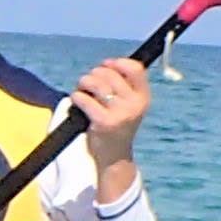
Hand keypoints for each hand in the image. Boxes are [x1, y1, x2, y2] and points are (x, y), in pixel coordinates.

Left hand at [73, 54, 149, 196]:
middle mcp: (135, 104)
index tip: (105, 65)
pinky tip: (77, 102)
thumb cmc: (116, 125)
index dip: (117, 63)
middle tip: (87, 84)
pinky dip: (76, 97)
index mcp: (143, 97)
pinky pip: (84, 99)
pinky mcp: (104, 122)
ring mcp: (121, 114)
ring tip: (81, 90)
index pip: (136, 68)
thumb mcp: (128, 105)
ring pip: (96, 83)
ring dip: (83, 83)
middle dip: (94, 74)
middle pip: (110, 74)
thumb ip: (124, 86)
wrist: (114, 157)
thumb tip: (108, 63)